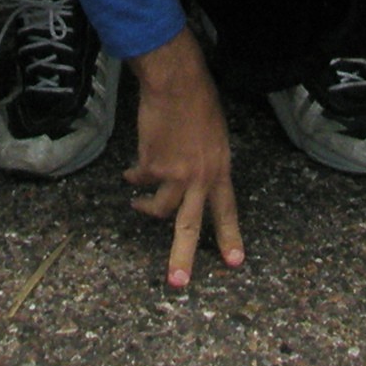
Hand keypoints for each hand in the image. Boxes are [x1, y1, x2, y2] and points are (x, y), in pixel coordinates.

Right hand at [123, 31, 244, 290]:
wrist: (176, 82)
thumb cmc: (199, 101)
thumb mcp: (215, 136)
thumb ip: (207, 163)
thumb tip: (190, 180)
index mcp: (221, 169)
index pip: (227, 210)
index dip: (231, 237)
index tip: (235, 263)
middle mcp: (200, 177)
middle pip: (191, 225)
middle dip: (182, 256)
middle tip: (177, 283)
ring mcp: (174, 173)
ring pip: (158, 207)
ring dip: (145, 208)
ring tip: (137, 205)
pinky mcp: (151, 165)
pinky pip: (140, 179)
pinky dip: (134, 176)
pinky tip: (131, 172)